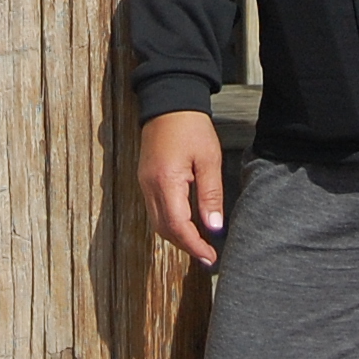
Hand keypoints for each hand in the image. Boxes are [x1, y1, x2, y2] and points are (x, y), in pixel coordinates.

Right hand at [138, 111, 227, 265]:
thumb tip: (214, 228)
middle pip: (164, 229)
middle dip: (185, 246)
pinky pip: (155, 209)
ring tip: (199, 243)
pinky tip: (186, 223)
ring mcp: (144, 182)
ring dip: (177, 236)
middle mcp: (149, 186)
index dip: (194, 245)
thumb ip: (211, 195)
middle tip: (207, 255)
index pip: (178, 226)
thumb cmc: (191, 126)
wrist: (169, 100)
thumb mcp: (208, 159)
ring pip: (157, 222)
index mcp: (166, 181)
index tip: (210, 257)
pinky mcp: (145, 178)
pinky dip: (170, 222)